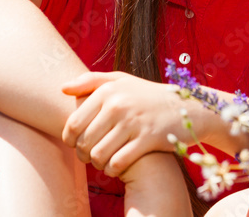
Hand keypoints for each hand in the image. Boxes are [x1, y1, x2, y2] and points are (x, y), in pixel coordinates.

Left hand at [59, 71, 192, 178]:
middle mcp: (118, 105)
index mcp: (107, 91)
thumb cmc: (145, 94)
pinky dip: (113, 169)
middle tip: (91, 156)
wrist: (186, 106)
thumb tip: (63, 88)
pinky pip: (118, 163)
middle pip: (84, 142)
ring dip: (98, 164)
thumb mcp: (120, 80)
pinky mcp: (148, 139)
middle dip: (83, 155)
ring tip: (103, 161)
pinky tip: (116, 166)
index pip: (72, 124)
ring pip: (98, 155)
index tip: (77, 144)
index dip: (70, 140)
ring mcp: (133, 122)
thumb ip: (90, 81)